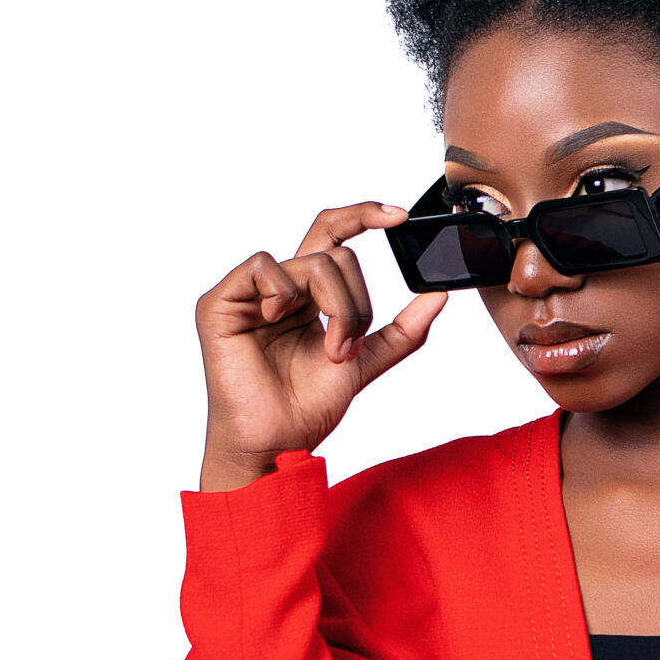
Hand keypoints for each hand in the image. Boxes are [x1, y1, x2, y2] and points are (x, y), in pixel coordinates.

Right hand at [195, 205, 448, 488]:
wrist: (278, 444)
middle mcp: (279, 289)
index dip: (363, 216)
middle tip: (348, 347)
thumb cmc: (308, 409)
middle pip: (334, 255)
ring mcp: (248, 294)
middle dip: (355, 303)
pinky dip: (282, 294)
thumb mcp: (367, 363)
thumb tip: (438, 296)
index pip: (334, 236)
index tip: (399, 216)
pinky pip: (262, 267)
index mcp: (308, 296)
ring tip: (328, 351)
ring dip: (334, 308)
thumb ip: (402, 332)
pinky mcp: (220, 303)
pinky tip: (277, 322)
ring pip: (311, 262)